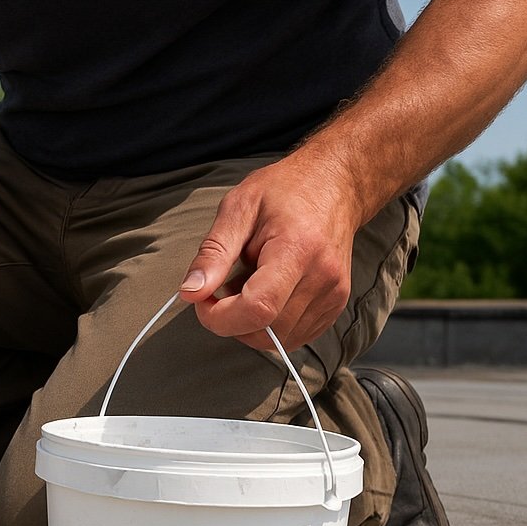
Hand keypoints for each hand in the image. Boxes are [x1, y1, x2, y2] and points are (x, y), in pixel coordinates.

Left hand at [178, 156, 362, 351]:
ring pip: (280, 339)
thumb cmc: (285, 191)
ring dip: (251, 324)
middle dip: (231, 322)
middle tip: (220, 290)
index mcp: (297, 250)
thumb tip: (190, 292)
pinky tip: (267, 294)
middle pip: (267, 331)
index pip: (258, 309)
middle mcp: (322, 277)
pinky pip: (296, 336)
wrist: (335, 185)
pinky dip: (271, 326)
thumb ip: (213, 253)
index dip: (220, 317)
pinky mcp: (336, 305)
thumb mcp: (238, 208)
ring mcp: (333, 294)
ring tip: (247, 285)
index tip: (202, 301)